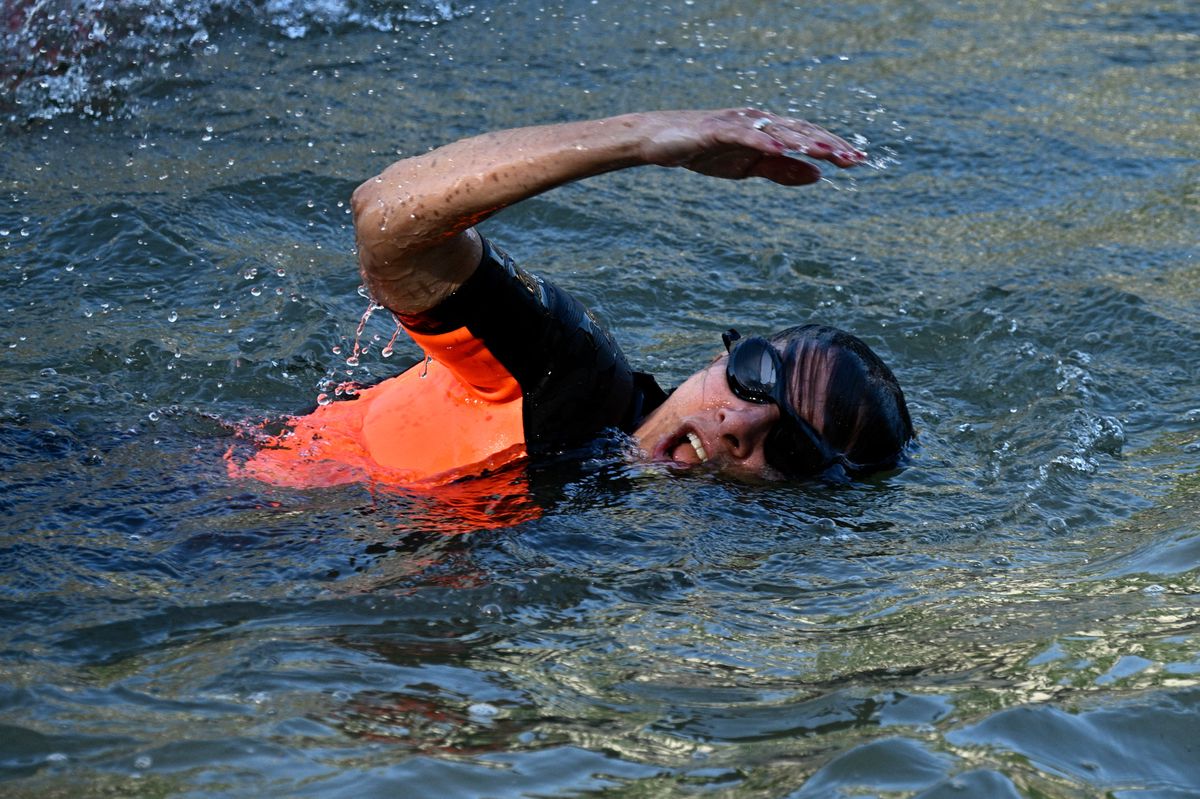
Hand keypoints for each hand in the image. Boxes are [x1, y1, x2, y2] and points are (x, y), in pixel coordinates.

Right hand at [637, 108, 866, 185]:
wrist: (661, 141)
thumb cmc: (706, 151)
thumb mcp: (748, 167)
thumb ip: (782, 171)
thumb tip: (819, 176)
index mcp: (768, 130)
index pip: (808, 136)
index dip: (834, 147)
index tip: (859, 161)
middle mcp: (758, 121)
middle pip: (800, 131)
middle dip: (828, 145)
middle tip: (854, 160)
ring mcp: (738, 123)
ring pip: (777, 131)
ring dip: (803, 142)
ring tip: (827, 153)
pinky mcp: (716, 130)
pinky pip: (744, 135)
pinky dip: (763, 141)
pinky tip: (781, 150)